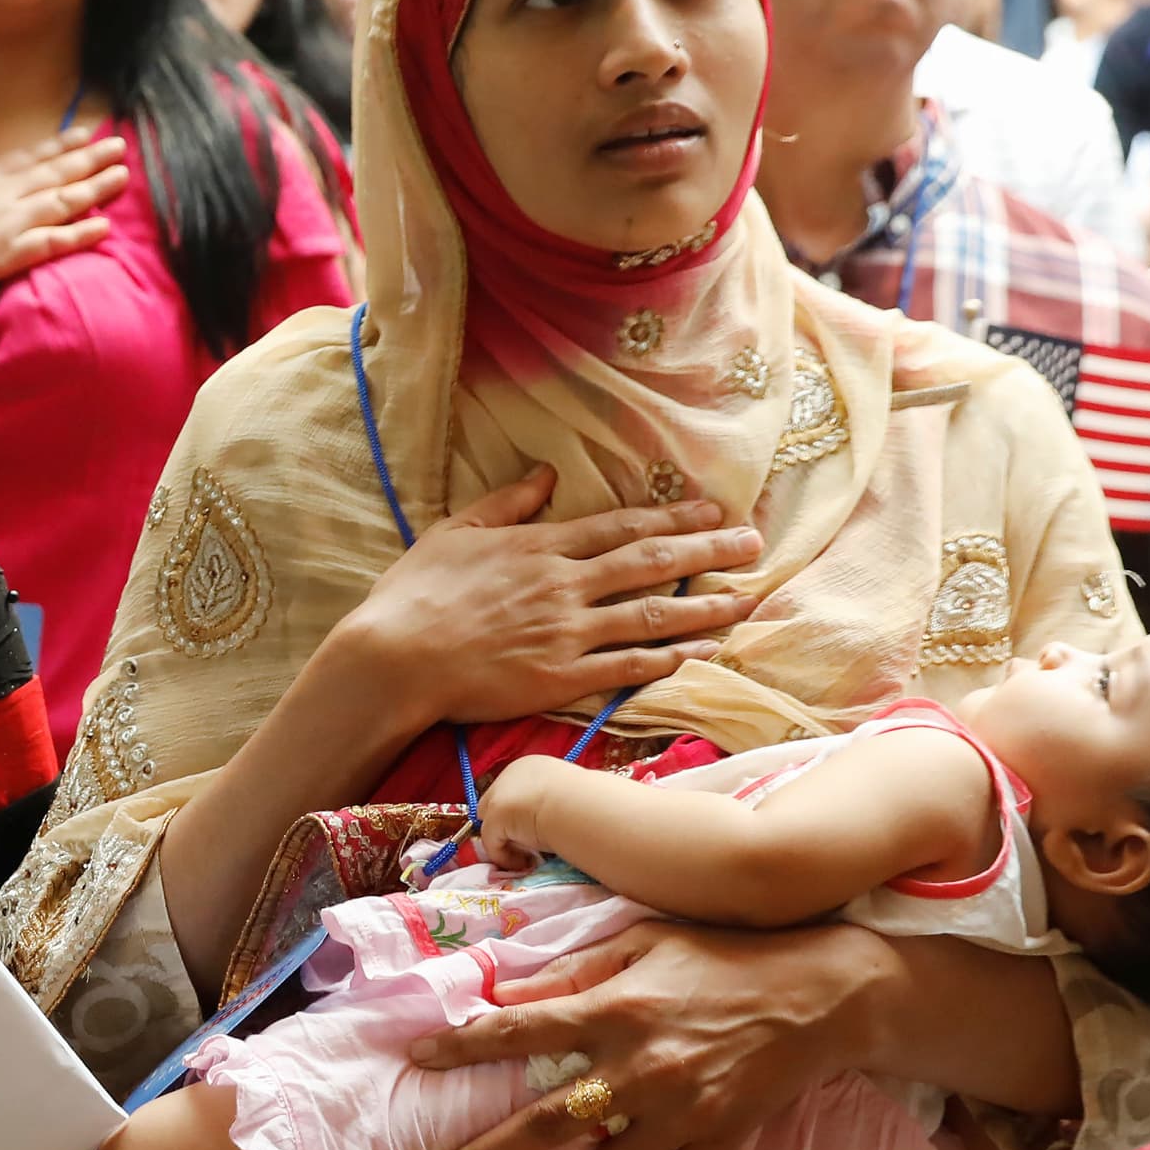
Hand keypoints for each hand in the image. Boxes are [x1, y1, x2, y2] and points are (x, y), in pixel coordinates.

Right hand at [0, 117, 127, 294]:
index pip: (32, 156)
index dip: (61, 145)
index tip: (86, 132)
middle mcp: (6, 194)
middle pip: (57, 174)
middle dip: (91, 159)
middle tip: (120, 147)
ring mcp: (11, 223)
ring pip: (63, 202)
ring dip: (95, 189)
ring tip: (122, 176)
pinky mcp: (9, 254)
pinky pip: (54, 243)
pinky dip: (81, 234)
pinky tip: (105, 226)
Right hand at [323, 465, 761, 736]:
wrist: (394, 657)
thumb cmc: (414, 594)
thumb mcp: (454, 531)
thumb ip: (506, 502)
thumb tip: (547, 472)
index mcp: (540, 546)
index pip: (622, 527)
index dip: (673, 518)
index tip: (713, 510)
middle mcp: (565, 585)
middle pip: (651, 563)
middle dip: (709, 551)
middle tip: (754, 542)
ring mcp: (568, 633)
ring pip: (653, 615)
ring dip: (706, 606)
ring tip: (748, 596)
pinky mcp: (562, 677)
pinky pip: (629, 667)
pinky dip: (670, 660)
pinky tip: (704, 653)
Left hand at [410, 919, 887, 1149]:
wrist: (821, 997)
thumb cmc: (724, 958)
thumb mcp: (646, 940)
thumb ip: (575, 968)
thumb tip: (508, 989)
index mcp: (618, 1008)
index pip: (522, 1030)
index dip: (466, 1045)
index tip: (419, 1059)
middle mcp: (642, 1068)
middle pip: (551, 1119)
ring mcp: (681, 1112)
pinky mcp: (716, 1140)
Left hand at [473, 753, 579, 869]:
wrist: (580, 804)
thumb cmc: (586, 801)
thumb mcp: (570, 796)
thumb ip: (556, 804)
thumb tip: (562, 820)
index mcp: (531, 767)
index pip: (515, 791)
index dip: (522, 814)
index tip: (539, 831)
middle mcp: (510, 775)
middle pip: (497, 805)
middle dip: (509, 826)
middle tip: (532, 846)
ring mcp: (499, 794)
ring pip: (492, 825)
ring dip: (508, 843)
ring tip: (531, 857)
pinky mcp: (494, 816)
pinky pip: (492, 844)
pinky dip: (507, 857)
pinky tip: (528, 861)